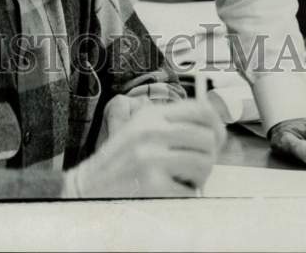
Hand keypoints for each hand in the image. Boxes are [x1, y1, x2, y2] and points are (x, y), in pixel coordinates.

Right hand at [65, 98, 225, 197]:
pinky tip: (169, 193)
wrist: (87, 187)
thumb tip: (213, 126)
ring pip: (203, 164)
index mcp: (151, 116)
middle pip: (207, 139)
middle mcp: (151, 132)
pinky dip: (184, 196)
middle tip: (194, 168)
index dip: (216, 124)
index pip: (200, 109)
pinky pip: (190, 191)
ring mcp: (151, 157)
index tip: (218, 137)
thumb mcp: (139, 129)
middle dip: (207, 157)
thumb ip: (170, 123)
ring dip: (198, 178)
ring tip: (181, 180)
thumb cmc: (118, 162)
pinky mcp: (152, 185)